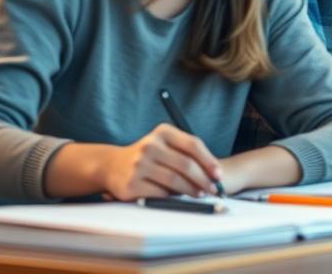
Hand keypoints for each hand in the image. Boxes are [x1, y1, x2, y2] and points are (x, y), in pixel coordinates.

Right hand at [100, 124, 222, 199]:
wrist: (112, 166)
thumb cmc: (149, 156)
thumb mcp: (165, 144)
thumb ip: (187, 153)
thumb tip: (214, 174)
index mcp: (162, 132)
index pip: (193, 145)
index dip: (209, 161)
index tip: (219, 174)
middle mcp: (149, 146)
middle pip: (185, 164)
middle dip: (203, 179)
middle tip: (213, 188)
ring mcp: (138, 165)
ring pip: (174, 181)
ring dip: (191, 190)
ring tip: (200, 194)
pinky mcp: (131, 184)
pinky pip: (160, 193)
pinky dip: (172, 197)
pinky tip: (179, 198)